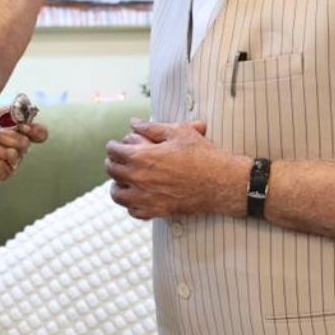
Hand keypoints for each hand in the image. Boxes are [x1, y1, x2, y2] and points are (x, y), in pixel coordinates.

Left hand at [0, 106, 48, 189]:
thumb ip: (8, 112)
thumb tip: (25, 111)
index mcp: (16, 134)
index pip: (39, 134)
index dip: (35, 130)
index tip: (23, 126)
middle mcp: (16, 150)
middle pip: (24, 143)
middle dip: (3, 136)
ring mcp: (9, 164)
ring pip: (13, 154)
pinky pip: (1, 166)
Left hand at [105, 118, 248, 219]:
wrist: (222, 183)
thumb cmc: (202, 155)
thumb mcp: (178, 132)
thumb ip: (151, 127)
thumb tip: (134, 123)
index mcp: (141, 157)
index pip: (113, 151)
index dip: (113, 146)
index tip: (116, 146)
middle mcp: (139, 178)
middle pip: (112, 171)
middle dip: (113, 163)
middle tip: (119, 160)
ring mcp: (146, 198)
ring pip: (117, 194)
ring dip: (118, 185)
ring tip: (123, 180)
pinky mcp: (156, 211)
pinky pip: (133, 211)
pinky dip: (132, 204)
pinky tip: (137, 197)